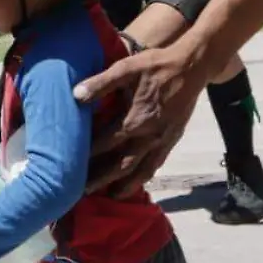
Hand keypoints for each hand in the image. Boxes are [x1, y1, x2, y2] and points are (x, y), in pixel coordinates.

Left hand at [75, 41, 210, 196]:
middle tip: (83, 191)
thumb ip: (101, 83)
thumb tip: (75, 96)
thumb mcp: (126, 68)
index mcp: (135, 120)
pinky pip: (156, 164)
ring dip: (125, 184)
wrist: (191, 67)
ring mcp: (163, 141)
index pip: (105, 143)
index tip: (71, 164)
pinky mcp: (172, 140)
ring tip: (110, 196)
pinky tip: (137, 183)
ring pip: (141, 170)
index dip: (87, 155)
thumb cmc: (156, 66)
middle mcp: (149, 136)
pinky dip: (145, 176)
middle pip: (121, 164)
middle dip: (102, 178)